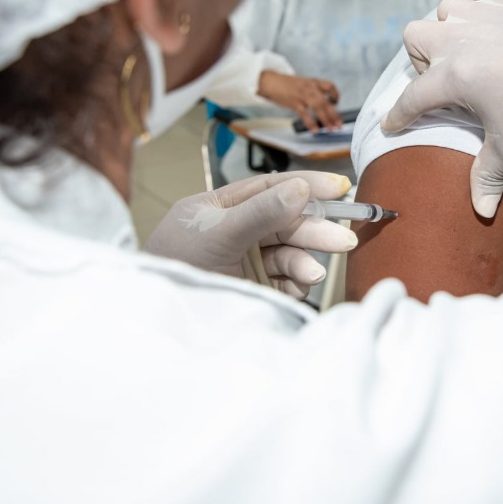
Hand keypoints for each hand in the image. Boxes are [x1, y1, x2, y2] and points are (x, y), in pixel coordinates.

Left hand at [143, 171, 357, 299]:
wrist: (160, 316)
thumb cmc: (175, 267)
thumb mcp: (218, 234)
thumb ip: (261, 212)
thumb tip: (301, 188)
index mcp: (220, 208)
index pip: (269, 189)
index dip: (305, 186)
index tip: (339, 187)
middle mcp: (235, 231)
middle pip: (284, 223)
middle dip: (313, 231)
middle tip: (343, 241)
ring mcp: (244, 260)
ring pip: (288, 253)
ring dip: (304, 262)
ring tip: (311, 275)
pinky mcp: (253, 288)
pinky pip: (284, 280)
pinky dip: (294, 283)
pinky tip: (295, 288)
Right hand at [258, 70, 342, 131]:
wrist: (272, 82)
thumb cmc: (288, 85)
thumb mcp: (304, 84)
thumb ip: (314, 93)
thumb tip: (324, 108)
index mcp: (314, 82)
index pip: (330, 86)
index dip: (335, 95)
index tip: (336, 104)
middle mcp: (310, 88)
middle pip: (326, 101)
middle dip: (334, 114)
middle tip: (339, 125)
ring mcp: (302, 95)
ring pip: (318, 107)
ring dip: (326, 119)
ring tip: (330, 129)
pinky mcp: (294, 103)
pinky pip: (305, 114)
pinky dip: (311, 123)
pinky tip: (315, 130)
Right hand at [383, 0, 502, 217]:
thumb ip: (487, 176)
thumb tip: (481, 211)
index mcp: (453, 76)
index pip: (412, 98)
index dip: (398, 116)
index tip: (392, 125)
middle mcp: (461, 40)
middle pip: (415, 37)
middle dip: (421, 58)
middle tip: (444, 79)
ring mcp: (487, 15)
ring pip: (448, 9)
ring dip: (451, 27)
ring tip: (470, 48)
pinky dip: (485, 9)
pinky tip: (500, 28)